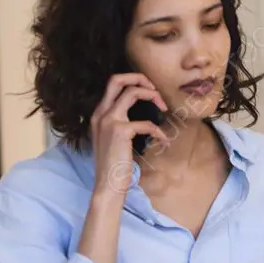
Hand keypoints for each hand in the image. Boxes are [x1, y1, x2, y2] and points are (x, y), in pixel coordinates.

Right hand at [89, 73, 170, 197]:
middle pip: (117, 79)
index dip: (133, 81)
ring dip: (153, 96)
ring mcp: (108, 120)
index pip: (113, 84)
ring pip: (132, 92)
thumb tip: (141, 115)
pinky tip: (164, 141)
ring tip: (164, 109)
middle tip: (156, 91)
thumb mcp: (113, 139)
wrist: (108, 184)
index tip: (150, 91)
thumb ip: (121, 123)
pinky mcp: (120, 131)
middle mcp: (100, 113)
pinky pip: (147, 123)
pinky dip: (159, 131)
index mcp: (99, 114)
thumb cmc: (114, 164)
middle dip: (140, 78)